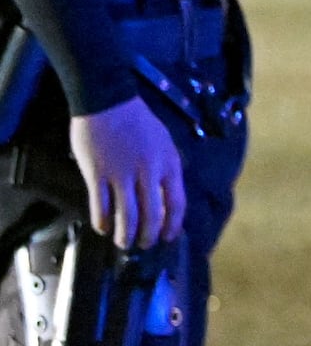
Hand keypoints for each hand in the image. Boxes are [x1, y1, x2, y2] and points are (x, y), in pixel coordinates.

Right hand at [69, 98, 184, 250]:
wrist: (108, 100)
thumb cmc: (137, 120)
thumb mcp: (164, 142)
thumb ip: (167, 167)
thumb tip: (166, 194)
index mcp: (169, 164)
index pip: (177, 203)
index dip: (173, 225)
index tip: (168, 238)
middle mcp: (148, 172)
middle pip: (152, 214)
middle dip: (148, 234)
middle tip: (143, 245)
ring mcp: (121, 173)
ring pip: (126, 214)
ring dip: (125, 234)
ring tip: (123, 244)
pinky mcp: (97, 173)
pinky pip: (100, 204)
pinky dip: (102, 220)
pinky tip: (102, 228)